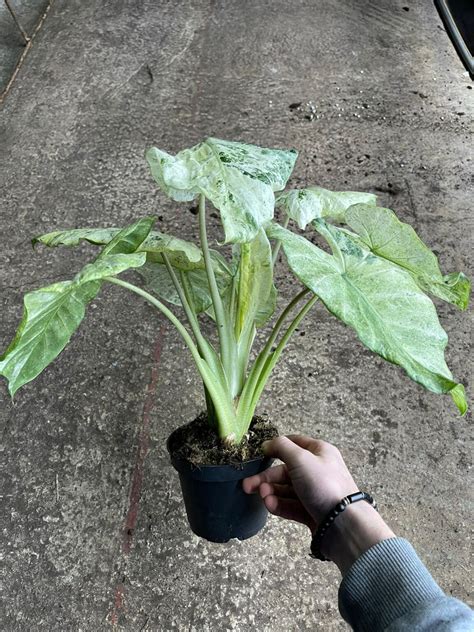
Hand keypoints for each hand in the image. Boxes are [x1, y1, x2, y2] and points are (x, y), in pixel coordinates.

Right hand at [243, 435, 358, 531]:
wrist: (342, 523)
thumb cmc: (323, 484)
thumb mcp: (301, 458)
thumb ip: (281, 447)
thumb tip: (267, 443)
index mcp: (319, 452)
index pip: (294, 443)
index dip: (276, 447)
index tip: (259, 454)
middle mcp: (317, 470)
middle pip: (285, 470)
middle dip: (266, 478)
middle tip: (247, 486)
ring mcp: (314, 492)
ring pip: (286, 490)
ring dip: (271, 492)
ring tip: (263, 497)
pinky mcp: (311, 512)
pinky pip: (290, 506)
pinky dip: (279, 505)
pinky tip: (270, 505)